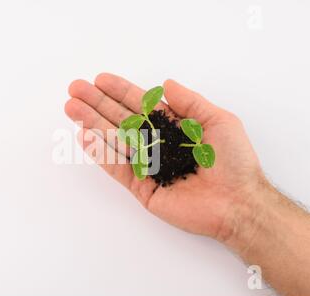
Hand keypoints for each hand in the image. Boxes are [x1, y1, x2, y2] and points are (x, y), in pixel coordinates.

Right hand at [65, 73, 263, 240]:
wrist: (237, 202)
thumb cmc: (233, 160)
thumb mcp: (218, 121)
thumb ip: (190, 102)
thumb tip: (165, 83)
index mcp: (173, 126)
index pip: (140, 105)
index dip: (120, 91)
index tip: (99, 80)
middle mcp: (156, 143)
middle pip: (121, 119)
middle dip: (98, 104)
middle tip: (74, 90)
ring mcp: (147, 165)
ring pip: (114, 141)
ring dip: (92, 123)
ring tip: (72, 108)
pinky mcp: (142, 187)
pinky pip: (118, 167)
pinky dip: (101, 153)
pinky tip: (85, 136)